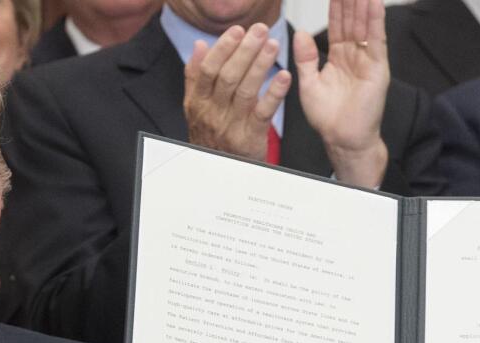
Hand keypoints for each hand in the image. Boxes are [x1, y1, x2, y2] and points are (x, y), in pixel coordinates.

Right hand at [183, 23, 290, 160]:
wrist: (218, 175)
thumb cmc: (211, 136)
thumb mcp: (196, 108)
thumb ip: (195, 77)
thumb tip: (199, 46)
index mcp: (198, 103)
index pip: (208, 70)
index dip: (223, 48)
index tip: (237, 31)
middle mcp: (212, 114)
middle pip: (228, 77)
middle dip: (245, 51)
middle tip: (260, 31)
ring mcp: (231, 127)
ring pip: (245, 91)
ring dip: (260, 65)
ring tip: (272, 45)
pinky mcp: (250, 139)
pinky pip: (263, 113)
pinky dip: (274, 93)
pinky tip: (284, 77)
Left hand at [295, 0, 388, 186]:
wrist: (342, 138)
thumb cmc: (327, 118)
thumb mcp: (308, 84)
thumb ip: (306, 58)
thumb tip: (300, 33)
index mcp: (337, 58)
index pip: (337, 26)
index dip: (336, 7)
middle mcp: (353, 56)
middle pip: (352, 21)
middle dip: (350, 1)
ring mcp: (366, 60)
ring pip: (364, 26)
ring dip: (363, 5)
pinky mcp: (377, 68)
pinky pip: (376, 40)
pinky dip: (375, 21)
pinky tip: (374, 4)